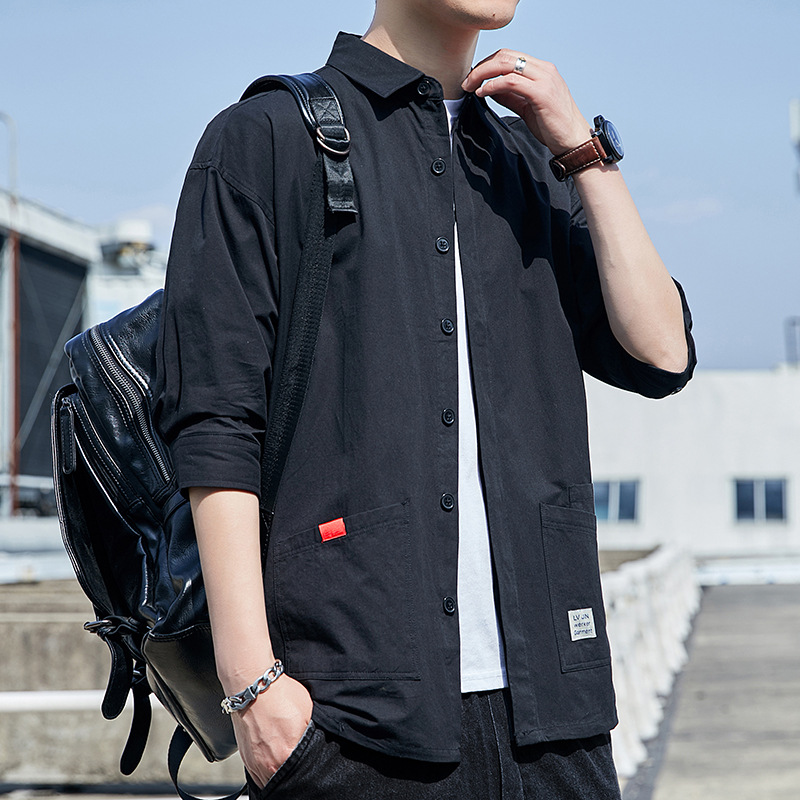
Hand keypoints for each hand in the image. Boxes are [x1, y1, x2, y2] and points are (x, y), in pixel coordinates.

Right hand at [231, 673, 313, 788]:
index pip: (301, 777)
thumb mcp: (308, 711)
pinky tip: (273, 762)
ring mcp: (254, 762)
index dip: (307, 775)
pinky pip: (257, 775)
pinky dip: (266, 771)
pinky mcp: (245, 757)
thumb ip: (310, 734)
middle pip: (284, 783)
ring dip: (278, 776)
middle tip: (299, 769)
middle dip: (293, 777)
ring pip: (269, 782)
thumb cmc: (279, 695)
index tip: (311, 772)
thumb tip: (315, 743)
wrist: (252, 686)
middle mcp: (268, 764)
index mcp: (287, 755)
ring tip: (286, 765)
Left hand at [461, 49, 590, 155]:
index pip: (509, 56)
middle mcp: (544, 69)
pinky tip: (483, 93)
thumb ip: (510, 95)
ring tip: (471, 87)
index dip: (488, 63)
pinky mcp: (542, 93)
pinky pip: (511, 81)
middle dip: (482, 67)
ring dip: (483, 74)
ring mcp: (544, 79)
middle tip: (467, 81)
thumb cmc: (552, 125)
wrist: (573, 140)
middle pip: (505, 56)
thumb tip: (488, 88)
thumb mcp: (527, 106)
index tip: (473, 77)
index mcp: (542, 70)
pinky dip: (493, 85)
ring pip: (506, 64)